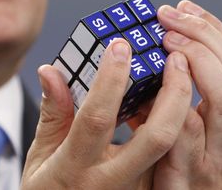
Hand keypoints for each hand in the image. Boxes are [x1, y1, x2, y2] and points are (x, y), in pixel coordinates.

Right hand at [22, 39, 193, 189]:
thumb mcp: (39, 158)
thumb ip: (52, 115)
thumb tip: (51, 71)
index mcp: (77, 168)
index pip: (97, 119)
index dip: (110, 81)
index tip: (120, 46)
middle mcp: (113, 179)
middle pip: (158, 136)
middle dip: (173, 92)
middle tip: (175, 56)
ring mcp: (137, 186)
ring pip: (173, 144)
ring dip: (182, 104)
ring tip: (181, 67)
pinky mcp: (151, 187)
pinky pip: (172, 150)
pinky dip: (176, 119)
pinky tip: (173, 95)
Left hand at [128, 0, 221, 188]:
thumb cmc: (184, 172)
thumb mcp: (199, 133)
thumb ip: (186, 96)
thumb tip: (163, 48)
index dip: (212, 30)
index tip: (183, 7)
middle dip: (203, 36)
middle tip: (169, 18)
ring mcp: (219, 159)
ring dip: (193, 64)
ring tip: (166, 44)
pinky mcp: (190, 178)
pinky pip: (184, 135)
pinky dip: (170, 105)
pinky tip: (148, 87)